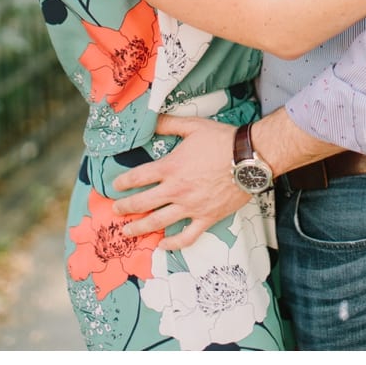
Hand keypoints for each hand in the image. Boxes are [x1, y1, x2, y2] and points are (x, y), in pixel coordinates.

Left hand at [110, 116, 249, 249]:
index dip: (123, 182)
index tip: (115, 186)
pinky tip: (163, 245)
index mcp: (170, 167)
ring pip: (159, 222)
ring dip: (140, 228)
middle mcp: (177, 189)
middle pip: (143, 202)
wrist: (250, 158)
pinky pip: (187, 236)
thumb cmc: (222, 141)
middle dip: (125, 207)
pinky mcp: (207, 218)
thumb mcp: (192, 126)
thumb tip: (151, 119)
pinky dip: (174, 243)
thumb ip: (168, 124)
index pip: (138, 177)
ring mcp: (191, 206)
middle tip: (116, 210)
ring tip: (128, 231)